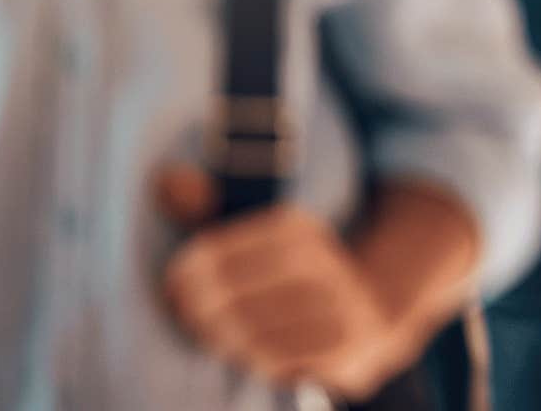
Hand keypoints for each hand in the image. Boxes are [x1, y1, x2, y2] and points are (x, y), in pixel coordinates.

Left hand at [157, 165, 419, 398]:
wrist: (375, 309)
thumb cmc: (293, 274)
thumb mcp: (259, 234)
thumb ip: (209, 209)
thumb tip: (165, 179)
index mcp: (297, 230)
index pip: (223, 252)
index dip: (187, 273)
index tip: (173, 287)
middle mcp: (323, 263)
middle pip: (235, 297)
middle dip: (203, 312)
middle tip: (190, 319)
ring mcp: (339, 308)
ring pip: (257, 333)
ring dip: (228, 338)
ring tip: (218, 336)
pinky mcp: (348, 346)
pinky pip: (285, 360)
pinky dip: (260, 360)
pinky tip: (252, 352)